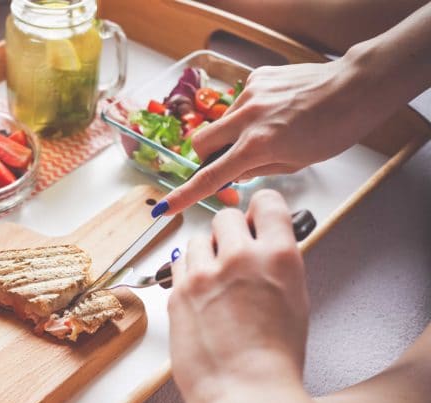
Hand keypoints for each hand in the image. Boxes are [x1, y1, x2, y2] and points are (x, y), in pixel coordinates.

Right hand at [160, 53, 390, 215]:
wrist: (354, 87)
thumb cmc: (334, 128)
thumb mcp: (295, 163)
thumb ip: (257, 168)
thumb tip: (233, 172)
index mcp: (258, 146)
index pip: (211, 176)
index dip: (186, 194)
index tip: (166, 206)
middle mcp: (247, 119)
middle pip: (200, 142)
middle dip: (206, 155)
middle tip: (228, 159)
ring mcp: (250, 95)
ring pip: (222, 121)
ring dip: (234, 132)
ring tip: (270, 129)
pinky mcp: (256, 79)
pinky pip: (240, 102)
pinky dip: (251, 111)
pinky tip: (277, 110)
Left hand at [168, 190, 309, 402]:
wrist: (245, 394)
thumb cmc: (275, 359)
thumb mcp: (294, 300)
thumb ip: (276, 265)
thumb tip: (264, 247)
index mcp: (279, 257)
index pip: (267, 202)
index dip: (261, 208)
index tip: (256, 217)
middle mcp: (241, 257)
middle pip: (226, 217)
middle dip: (230, 231)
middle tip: (234, 254)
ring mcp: (205, 273)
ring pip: (199, 239)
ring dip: (207, 252)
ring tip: (216, 281)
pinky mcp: (178, 291)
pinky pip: (178, 263)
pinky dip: (187, 272)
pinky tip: (199, 293)